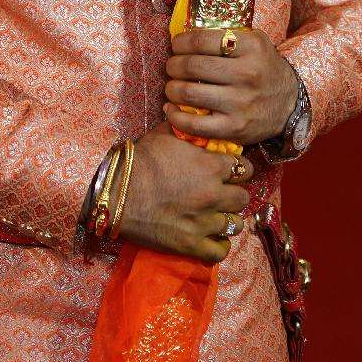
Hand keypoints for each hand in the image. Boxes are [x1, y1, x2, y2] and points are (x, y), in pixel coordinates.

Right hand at [118, 123, 252, 262]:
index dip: (238, 168)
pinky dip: (220, 245)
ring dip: (228, 218)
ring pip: (236, 224)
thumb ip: (185, 125)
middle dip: (235, 193)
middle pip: (243, 197)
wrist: (118, 192)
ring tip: (218, 215)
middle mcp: (213, 194)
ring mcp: (204, 222)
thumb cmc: (140, 161)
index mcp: (210, 166)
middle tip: (224, 192)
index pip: (244, 168)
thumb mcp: (165, 134)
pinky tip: (213, 237)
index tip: (230, 170)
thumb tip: (189, 111)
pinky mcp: (191, 245)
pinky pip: (220, 251)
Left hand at [163, 28, 297, 145]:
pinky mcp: (235, 128)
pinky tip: (171, 109)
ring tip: (172, 86)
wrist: (289, 103)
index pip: (203, 40)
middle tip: (171, 66)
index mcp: (251, 47)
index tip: (176, 45)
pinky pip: (195, 125)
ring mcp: (241, 103)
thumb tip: (186, 33)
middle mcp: (247, 74)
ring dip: (171, 88)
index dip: (182, 42)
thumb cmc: (263, 68)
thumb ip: (227, 35)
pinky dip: (176, 116)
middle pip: (193, 66)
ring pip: (190, 93)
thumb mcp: (254, 42)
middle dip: (173, 65)